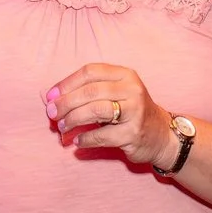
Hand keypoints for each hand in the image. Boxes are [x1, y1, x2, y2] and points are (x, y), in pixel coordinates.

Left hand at [43, 64, 173, 166]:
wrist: (161, 134)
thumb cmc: (130, 111)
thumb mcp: (116, 93)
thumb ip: (89, 91)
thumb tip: (51, 98)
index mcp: (125, 74)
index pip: (90, 72)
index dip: (67, 83)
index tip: (50, 96)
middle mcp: (132, 89)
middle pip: (90, 91)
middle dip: (66, 103)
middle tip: (51, 113)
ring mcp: (135, 111)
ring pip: (95, 111)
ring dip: (73, 119)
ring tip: (62, 126)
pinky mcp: (133, 133)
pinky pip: (102, 135)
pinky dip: (85, 138)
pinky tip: (78, 140)